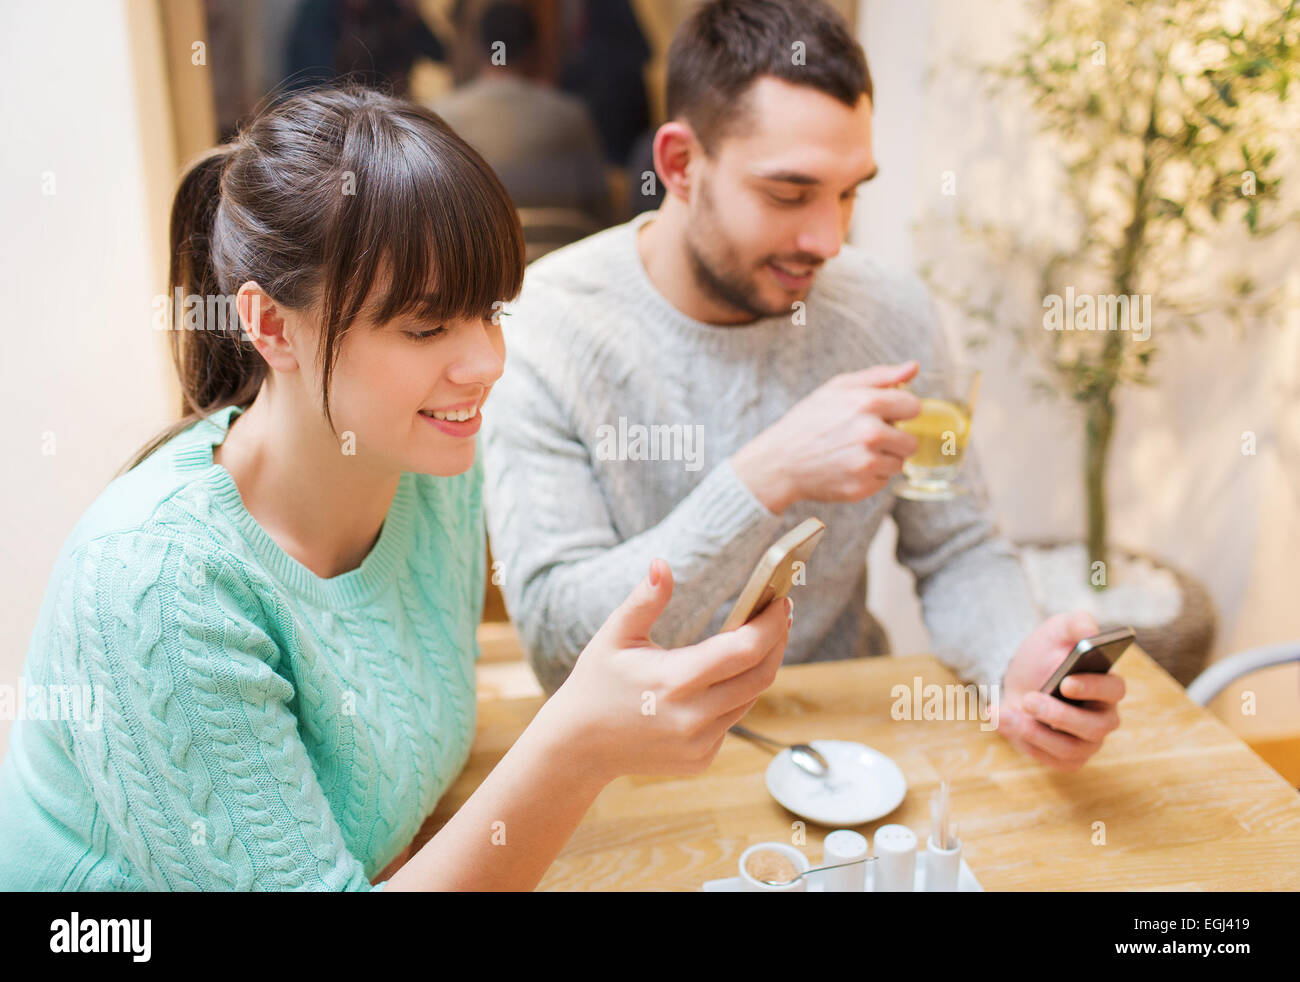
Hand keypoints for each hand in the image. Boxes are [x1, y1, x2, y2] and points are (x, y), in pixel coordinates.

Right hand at [549, 559, 791, 781]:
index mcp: (673, 680)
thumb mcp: (614, 636)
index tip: (782, 602)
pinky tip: (725, 678)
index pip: (744, 650)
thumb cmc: (596, 683)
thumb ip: (644, 600)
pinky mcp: (700, 759)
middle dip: (776, 642)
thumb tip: (662, 565)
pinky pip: (731, 721)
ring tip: (758, 638)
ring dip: (758, 667)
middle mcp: (692, 717)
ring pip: (749, 699)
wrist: (578, 747)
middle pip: (760, 676)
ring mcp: (698, 743)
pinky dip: (734, 696)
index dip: (770, 625)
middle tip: (780, 615)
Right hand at [730, 362, 920, 514]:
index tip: (885, 415)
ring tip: (854, 453)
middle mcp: (870, 434)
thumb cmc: (809, 421)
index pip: (914, 407)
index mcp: (868, 403)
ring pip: (899, 463)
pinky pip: (883, 481)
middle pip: (911, 442)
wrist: (779, 462)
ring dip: (883, 459)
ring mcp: (866, 464)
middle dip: (894, 440)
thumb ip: (880, 376)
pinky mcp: (862, 487)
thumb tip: (914, 367)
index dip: (899, 411)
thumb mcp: (838, 388)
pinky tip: (847, 468)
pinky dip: (870, 476)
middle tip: (865, 438)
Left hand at [997, 611, 1125, 770]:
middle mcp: (1103, 717)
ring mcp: (1086, 742)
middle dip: (1059, 715)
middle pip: (1094, 727)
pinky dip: (1024, 742)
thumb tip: (1090, 632)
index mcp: (1107, 685)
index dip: (1092, 688)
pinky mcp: (1065, 758)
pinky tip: (1000, 719)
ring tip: (1006, 712)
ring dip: (1035, 732)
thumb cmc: (1047, 653)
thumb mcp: (1058, 630)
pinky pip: (1051, 760)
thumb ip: (1076, 623)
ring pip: (1070, 749)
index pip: (1114, 690)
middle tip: (1029, 699)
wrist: (1019, 677)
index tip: (1066, 682)